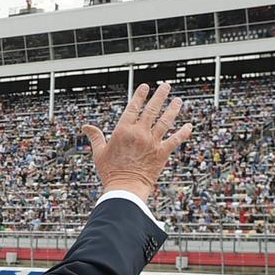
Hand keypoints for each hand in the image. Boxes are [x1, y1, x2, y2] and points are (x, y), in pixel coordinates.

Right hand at [80, 82, 193, 203]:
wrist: (125, 189)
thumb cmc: (111, 173)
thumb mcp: (99, 153)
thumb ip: (95, 137)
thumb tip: (86, 127)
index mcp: (123, 131)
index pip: (133, 107)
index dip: (140, 95)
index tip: (145, 87)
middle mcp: (139, 133)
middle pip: (152, 109)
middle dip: (160, 95)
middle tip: (166, 86)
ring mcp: (152, 142)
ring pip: (165, 121)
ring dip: (173, 109)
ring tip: (178, 100)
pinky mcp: (162, 153)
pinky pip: (175, 140)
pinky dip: (183, 133)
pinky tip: (189, 126)